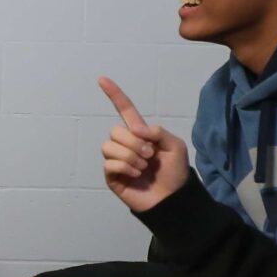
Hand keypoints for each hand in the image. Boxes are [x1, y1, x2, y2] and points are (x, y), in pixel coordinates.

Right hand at [99, 78, 192, 212]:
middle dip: (134, 142)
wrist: (172, 198)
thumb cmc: (174, 172)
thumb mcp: (175, 145)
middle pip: (115, 130)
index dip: (115, 95)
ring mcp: (117, 160)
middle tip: (149, 155)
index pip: (125, 110)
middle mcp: (125, 144)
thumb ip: (157, 131)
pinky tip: (136, 174)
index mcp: (140, 134)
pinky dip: (125, 167)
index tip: (102, 79)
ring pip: (109, 146)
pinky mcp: (112, 176)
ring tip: (143, 166)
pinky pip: (110, 163)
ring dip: (130, 155)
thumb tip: (135, 129)